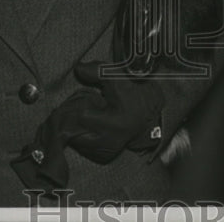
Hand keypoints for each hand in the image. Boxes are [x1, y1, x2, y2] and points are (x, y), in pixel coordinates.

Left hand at [11, 62, 163, 189]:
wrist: (155, 117)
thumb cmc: (137, 94)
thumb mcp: (119, 78)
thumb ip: (98, 71)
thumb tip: (77, 68)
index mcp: (107, 122)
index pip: (73, 117)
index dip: (69, 106)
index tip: (72, 100)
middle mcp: (103, 142)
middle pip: (68, 129)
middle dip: (68, 115)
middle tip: (79, 104)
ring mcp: (102, 152)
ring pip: (72, 137)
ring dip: (72, 125)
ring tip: (87, 112)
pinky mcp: (102, 156)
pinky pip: (80, 144)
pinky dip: (79, 134)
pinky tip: (89, 124)